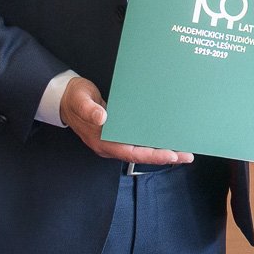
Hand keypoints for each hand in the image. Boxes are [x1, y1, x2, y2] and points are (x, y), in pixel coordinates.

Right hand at [60, 76, 190, 166]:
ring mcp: (113, 141)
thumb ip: (88, 109)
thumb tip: (102, 117)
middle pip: (140, 155)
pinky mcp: (117, 134)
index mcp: (101, 141)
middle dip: (164, 156)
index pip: (131, 153)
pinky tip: (165, 138)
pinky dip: (152, 141)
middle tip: (187, 154)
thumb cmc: (74, 98)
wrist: (66, 98)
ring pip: (141, 150)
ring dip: (161, 150)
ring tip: (183, 149)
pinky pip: (137, 142)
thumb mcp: (79, 100)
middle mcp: (109, 145)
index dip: (152, 155)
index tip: (171, 155)